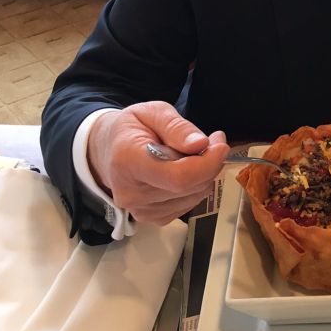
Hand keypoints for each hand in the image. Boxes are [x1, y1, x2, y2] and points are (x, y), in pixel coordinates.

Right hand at [87, 101, 228, 224]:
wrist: (109, 150)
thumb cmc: (132, 128)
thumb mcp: (153, 112)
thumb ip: (177, 127)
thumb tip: (200, 144)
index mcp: (128, 161)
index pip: (178, 176)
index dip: (207, 163)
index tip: (220, 145)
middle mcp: (131, 192)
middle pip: (189, 187)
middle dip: (210, 164)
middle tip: (212, 142)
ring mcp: (140, 210)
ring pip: (193, 196)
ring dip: (204, 175)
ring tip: (193, 154)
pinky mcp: (151, 218)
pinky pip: (188, 204)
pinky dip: (195, 187)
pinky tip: (185, 170)